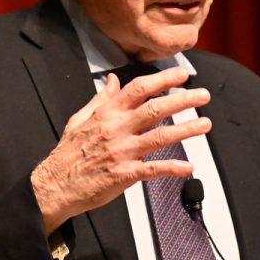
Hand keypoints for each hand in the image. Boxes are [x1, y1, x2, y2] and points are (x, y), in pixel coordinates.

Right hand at [30, 66, 211, 234]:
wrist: (55, 184)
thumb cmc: (67, 154)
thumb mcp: (80, 118)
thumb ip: (100, 99)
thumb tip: (112, 81)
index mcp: (107, 114)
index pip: (138, 89)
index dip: (162, 80)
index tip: (181, 74)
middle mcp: (117, 129)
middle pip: (155, 109)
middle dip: (182, 100)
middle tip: (202, 95)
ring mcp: (122, 151)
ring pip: (160, 136)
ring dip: (186, 130)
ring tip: (204, 125)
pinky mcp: (124, 174)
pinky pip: (153, 169)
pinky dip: (173, 168)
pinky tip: (188, 167)